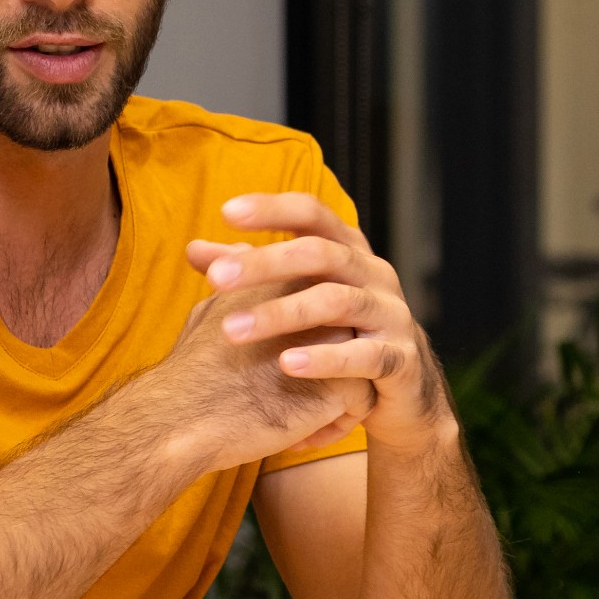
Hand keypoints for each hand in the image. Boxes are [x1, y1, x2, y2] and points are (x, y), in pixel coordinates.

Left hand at [182, 193, 447, 448]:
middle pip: (320, 254)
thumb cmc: (339, 334)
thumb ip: (252, 272)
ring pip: (337, 301)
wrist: (404, 390)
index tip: (226, 212)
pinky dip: (325, 359)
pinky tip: (287, 364)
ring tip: (232, 331)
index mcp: (348, 251)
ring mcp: (391, 314)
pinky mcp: (400, 359)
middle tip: (215, 279)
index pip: (312, 214)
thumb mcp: (298, 297)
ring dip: (281, 314)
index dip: (273, 208)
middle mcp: (373, 274)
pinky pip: (364, 356)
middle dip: (265, 263)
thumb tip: (194, 250)